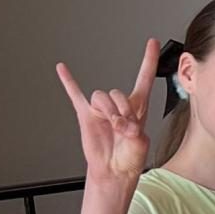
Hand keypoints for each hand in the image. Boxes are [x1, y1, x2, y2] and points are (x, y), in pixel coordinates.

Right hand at [56, 38, 158, 180]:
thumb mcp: (140, 142)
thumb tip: (118, 121)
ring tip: (111, 127)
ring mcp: (101, 109)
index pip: (144, 78)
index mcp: (138, 107)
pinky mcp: (86, 115)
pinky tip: (62, 68)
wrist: (114, 170)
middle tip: (123, 127)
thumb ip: (133, 128)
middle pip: (116, 92)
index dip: (149, 60)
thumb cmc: (130, 157)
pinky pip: (75, 94)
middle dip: (121, 110)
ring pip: (100, 97)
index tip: (153, 43)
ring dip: (106, 112)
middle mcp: (119, 104)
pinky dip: (68, 81)